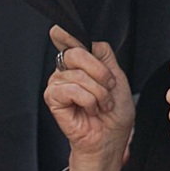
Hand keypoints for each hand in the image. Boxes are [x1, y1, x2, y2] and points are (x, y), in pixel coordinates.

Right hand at [46, 26, 133, 170]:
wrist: (110, 139)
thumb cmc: (113, 114)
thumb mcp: (117, 77)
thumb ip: (103, 56)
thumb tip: (86, 41)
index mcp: (81, 64)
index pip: (70, 41)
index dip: (65, 34)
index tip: (58, 31)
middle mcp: (66, 71)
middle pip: (77, 52)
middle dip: (100, 73)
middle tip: (107, 89)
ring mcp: (57, 84)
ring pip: (78, 74)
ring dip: (98, 93)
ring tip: (100, 105)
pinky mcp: (52, 98)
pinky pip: (72, 89)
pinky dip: (88, 100)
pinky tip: (89, 110)